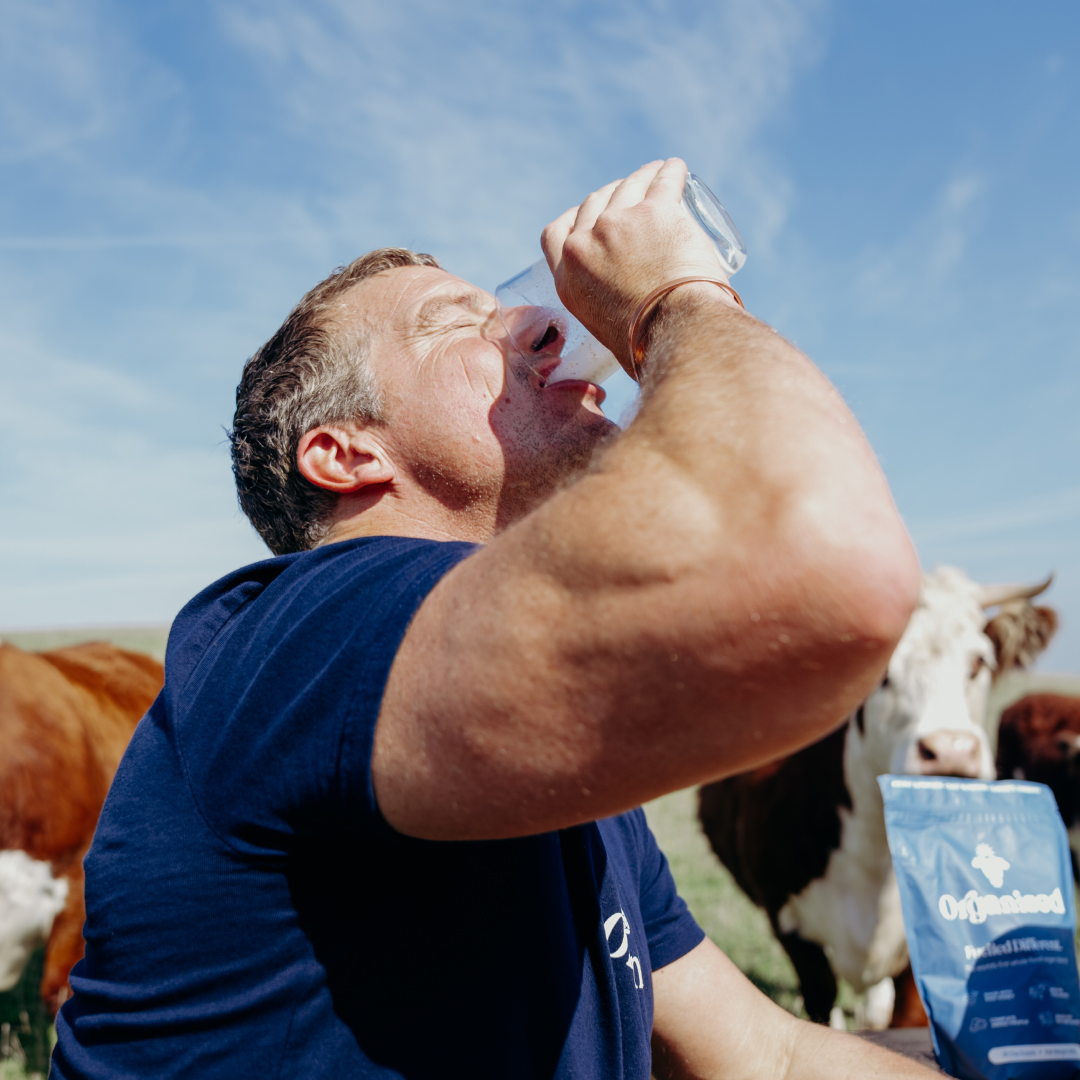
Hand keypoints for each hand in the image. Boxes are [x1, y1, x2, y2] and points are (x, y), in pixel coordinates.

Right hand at [541, 158, 729, 373]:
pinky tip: (675, 169)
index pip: (555, 234)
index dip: (573, 218)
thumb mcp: (604, 333)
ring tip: (655, 174)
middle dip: (610, 195)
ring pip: (628, 186)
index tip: (590, 216)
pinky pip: (663, 180)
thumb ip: (604, 314)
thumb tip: (625, 322)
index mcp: (567, 278)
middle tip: (629, 195)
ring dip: (641, 176)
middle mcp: (584, 246)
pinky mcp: (655, 211)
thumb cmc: (649, 347)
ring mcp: (617, 224)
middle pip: (592, 204)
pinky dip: (669, 172)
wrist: (676, 334)